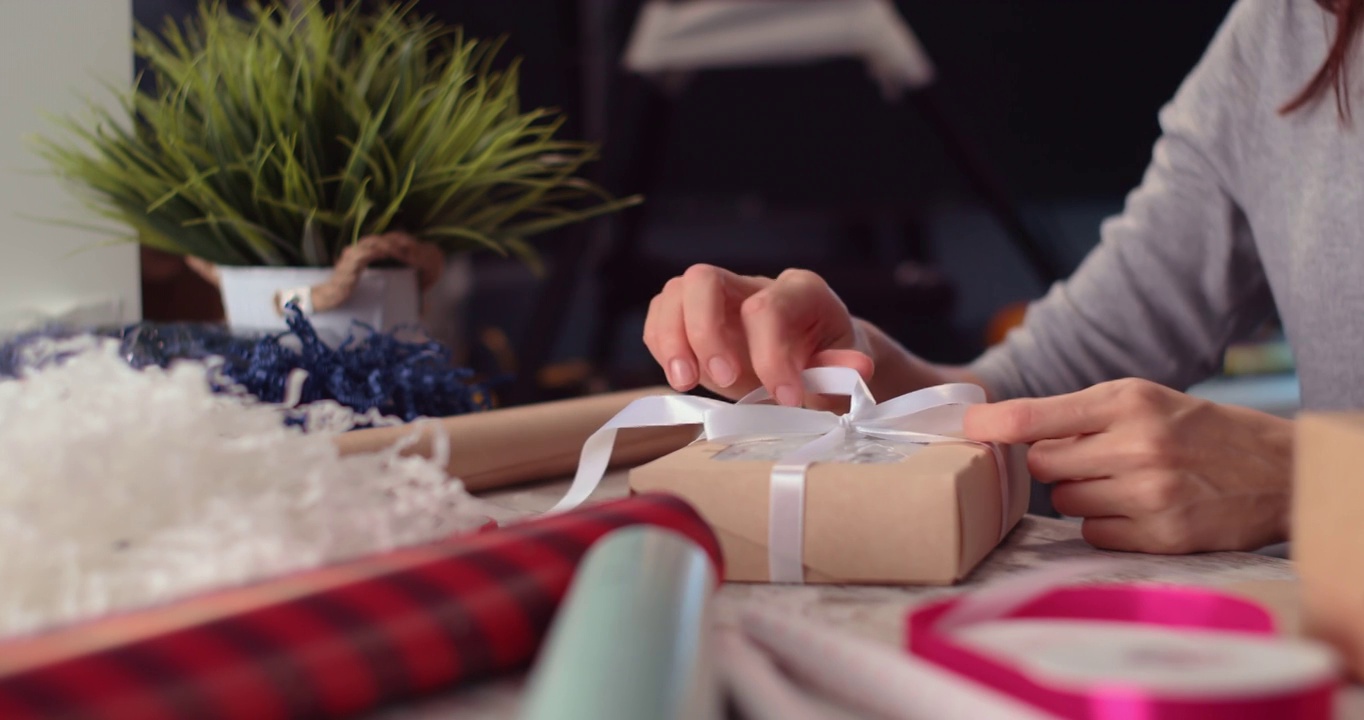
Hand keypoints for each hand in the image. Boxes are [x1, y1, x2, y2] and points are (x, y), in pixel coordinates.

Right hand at [642, 264, 873, 404]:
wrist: (812, 360)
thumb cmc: (827, 361)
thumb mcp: (845, 367)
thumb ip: (843, 370)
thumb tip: (855, 369)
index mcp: (800, 290)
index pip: (769, 308)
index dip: (772, 357)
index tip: (786, 398)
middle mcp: (752, 284)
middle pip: (704, 279)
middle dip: (705, 332)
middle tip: (724, 379)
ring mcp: (717, 297)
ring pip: (674, 293)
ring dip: (672, 340)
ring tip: (686, 383)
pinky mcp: (691, 317)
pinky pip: (659, 318)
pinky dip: (662, 347)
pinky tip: (683, 377)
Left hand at [963, 378, 1292, 553]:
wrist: (1275, 470)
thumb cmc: (1194, 429)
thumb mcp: (1143, 399)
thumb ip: (1078, 413)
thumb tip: (1000, 429)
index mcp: (1127, 401)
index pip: (1036, 417)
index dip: (991, 426)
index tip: (965, 430)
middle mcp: (1137, 445)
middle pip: (1042, 465)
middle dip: (1055, 464)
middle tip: (1091, 458)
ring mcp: (1151, 493)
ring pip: (1066, 502)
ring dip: (1083, 495)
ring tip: (1125, 482)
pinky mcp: (1163, 536)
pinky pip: (1093, 534)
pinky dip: (1106, 525)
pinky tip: (1140, 509)